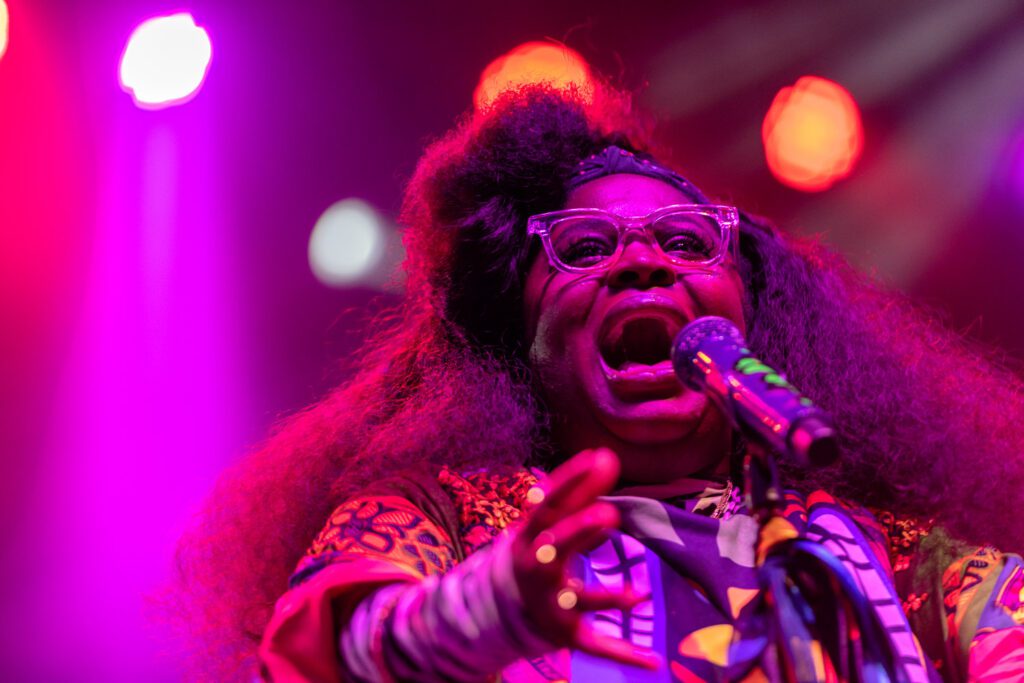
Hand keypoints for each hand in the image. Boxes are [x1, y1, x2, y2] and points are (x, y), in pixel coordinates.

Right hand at [510, 448, 659, 669]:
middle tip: (609, 513)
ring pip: (577, 599)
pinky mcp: (564, 633)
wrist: (496, 609)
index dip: (570, 480)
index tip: (596, 458)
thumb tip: (604, 460)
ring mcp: (550, 602)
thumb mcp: (548, 525)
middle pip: (556, 547)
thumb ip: (578, 496)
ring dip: (605, 598)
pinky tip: (652, 660)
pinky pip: (594, 644)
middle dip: (579, 532)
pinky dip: (622, 654)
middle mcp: (536, 568)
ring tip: (636, 595)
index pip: (548, 503)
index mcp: (530, 536)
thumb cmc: (533, 555)